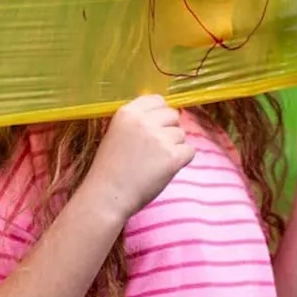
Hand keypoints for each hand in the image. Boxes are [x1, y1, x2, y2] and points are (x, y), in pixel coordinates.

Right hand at [85, 95, 194, 218]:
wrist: (107, 196)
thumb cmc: (109, 169)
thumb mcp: (115, 134)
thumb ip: (137, 122)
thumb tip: (164, 116)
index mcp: (127, 113)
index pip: (157, 99)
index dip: (160, 114)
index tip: (156, 127)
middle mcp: (144, 122)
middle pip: (173, 115)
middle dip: (169, 130)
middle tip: (155, 149)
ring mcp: (159, 139)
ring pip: (182, 135)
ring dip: (174, 147)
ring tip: (155, 163)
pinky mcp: (172, 157)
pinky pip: (190, 151)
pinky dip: (182, 161)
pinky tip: (165, 169)